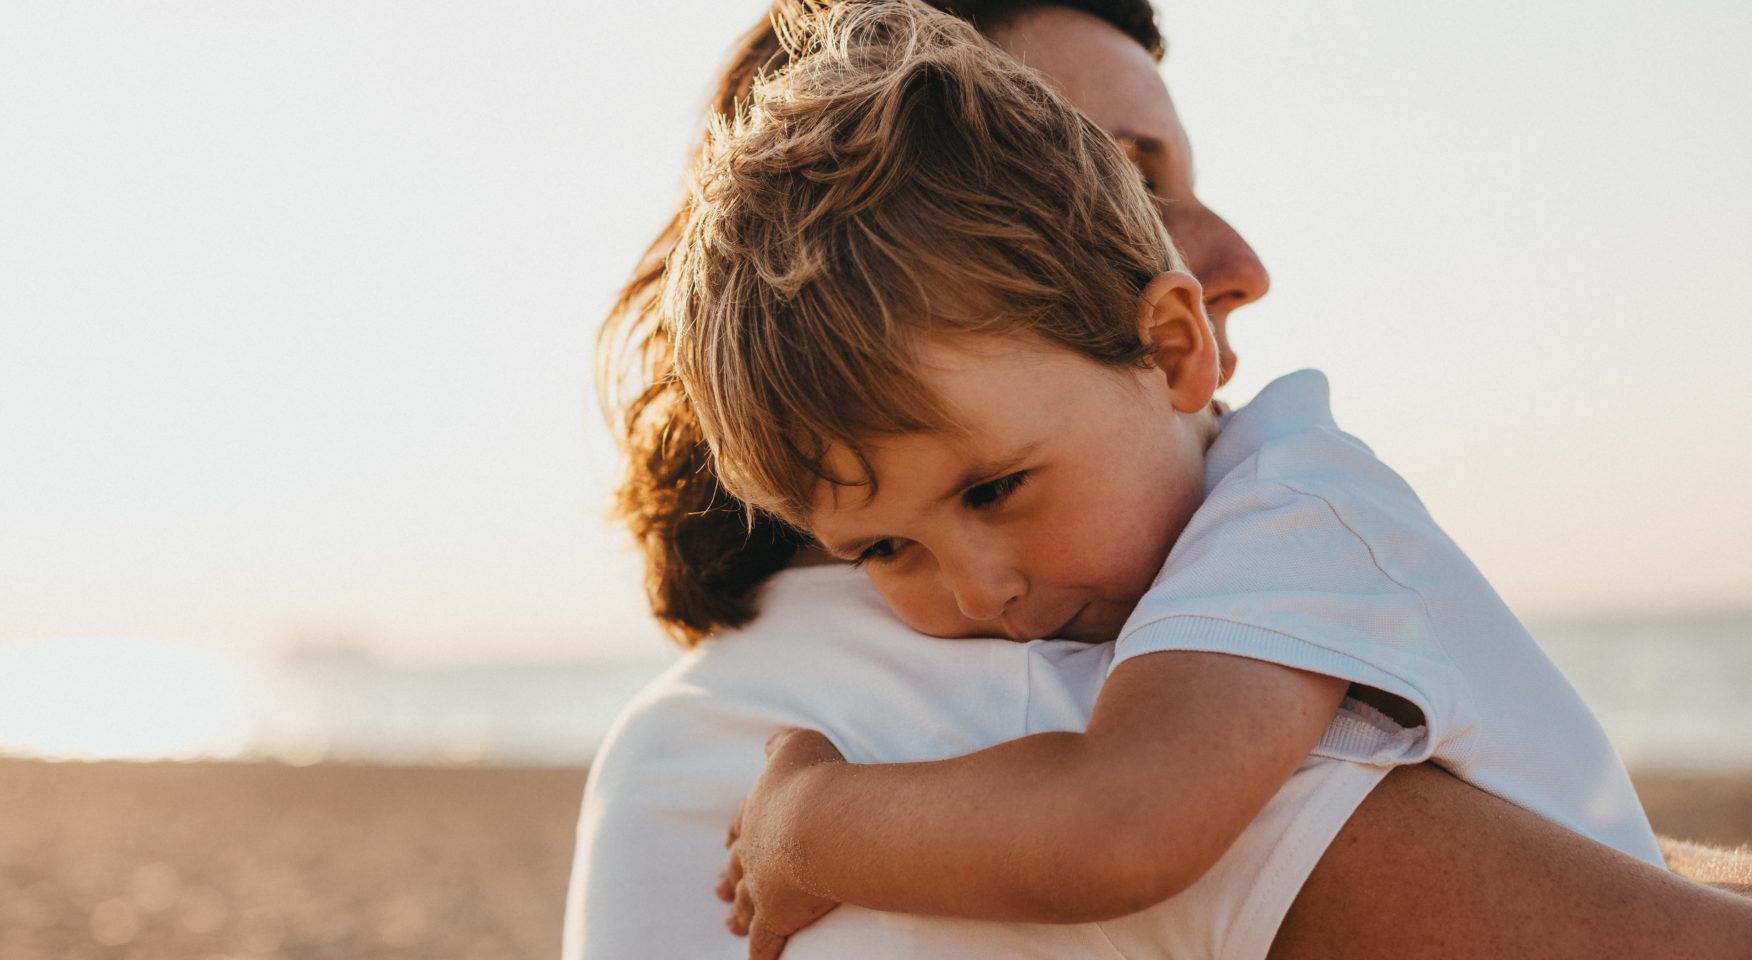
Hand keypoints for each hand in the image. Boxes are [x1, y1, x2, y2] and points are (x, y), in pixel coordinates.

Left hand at [716, 728, 845, 958]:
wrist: (819, 821)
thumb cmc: (814, 779)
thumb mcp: (797, 745)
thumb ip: (781, 744)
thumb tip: (770, 743)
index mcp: (758, 812)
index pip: (743, 825)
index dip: (738, 833)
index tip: (729, 842)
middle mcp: (754, 850)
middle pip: (737, 867)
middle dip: (729, 877)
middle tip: (718, 889)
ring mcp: (762, 886)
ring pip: (744, 904)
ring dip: (737, 913)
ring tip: (728, 923)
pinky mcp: (776, 916)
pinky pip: (764, 941)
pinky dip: (759, 954)